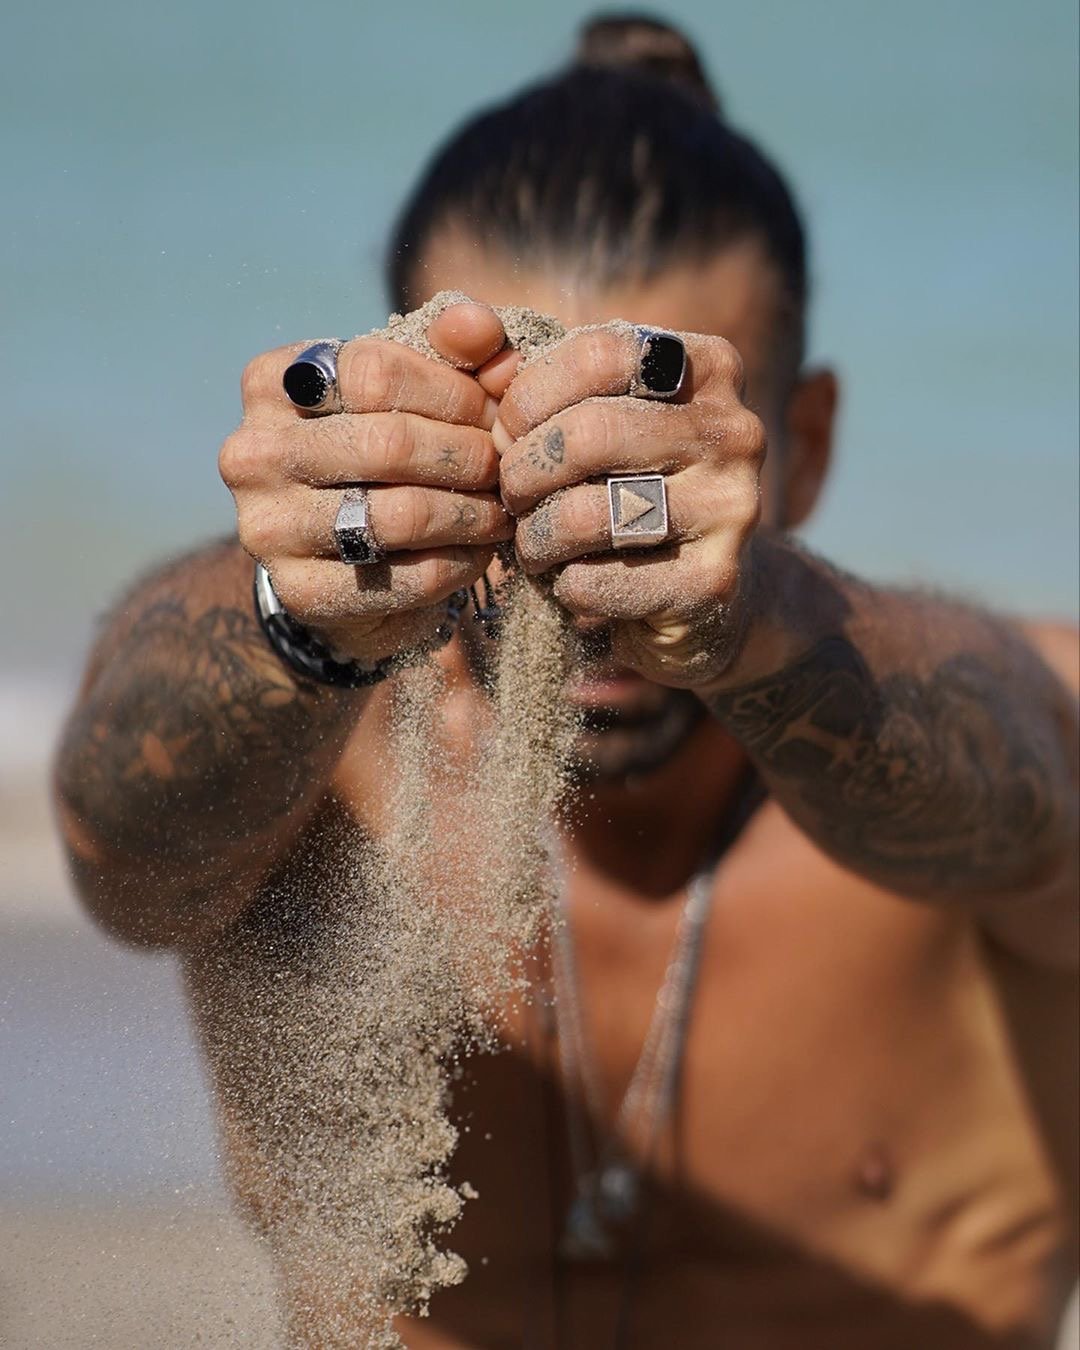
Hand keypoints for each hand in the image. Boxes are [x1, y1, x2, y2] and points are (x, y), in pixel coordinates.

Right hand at [220, 304, 513, 662]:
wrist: (344, 564)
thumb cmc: (385, 459)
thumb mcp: (416, 392)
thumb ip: (455, 352)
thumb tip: (486, 332)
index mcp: (275, 382)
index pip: (375, 370)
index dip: (452, 392)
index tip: (493, 413)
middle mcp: (253, 451)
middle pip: (389, 444)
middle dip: (468, 456)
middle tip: (506, 468)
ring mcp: (267, 527)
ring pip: (398, 515)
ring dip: (469, 514)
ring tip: (500, 511)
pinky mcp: (300, 592)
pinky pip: (401, 577)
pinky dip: (455, 564)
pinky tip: (477, 553)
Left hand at [494, 322, 765, 686]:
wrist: (700, 592)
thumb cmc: (622, 483)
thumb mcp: (588, 414)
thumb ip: (528, 373)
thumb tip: (468, 342)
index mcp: (707, 368)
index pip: (601, 354)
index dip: (531, 395)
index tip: (508, 431)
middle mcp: (734, 431)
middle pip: (590, 434)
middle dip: (523, 470)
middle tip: (510, 495)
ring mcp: (731, 510)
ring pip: (588, 515)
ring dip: (535, 536)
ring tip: (534, 543)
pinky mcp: (711, 583)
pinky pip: (596, 582)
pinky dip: (563, 586)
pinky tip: (571, 580)